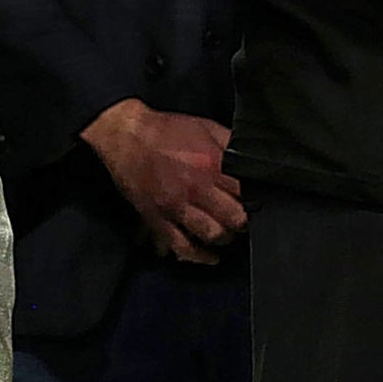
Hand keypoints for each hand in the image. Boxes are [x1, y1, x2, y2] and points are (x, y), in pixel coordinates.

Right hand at [82, 99, 245, 263]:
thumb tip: (250, 159)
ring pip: (212, 235)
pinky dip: (199, 256)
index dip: (255, 198)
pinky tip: (210, 256)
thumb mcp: (205, 126)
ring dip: (225, 237)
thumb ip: (230, 144)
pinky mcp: (158, 219)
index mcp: (210, 163)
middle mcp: (196, 188)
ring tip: (227, 231)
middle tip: (243, 218)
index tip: (256, 200)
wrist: (126, 135)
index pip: (245, 192)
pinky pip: (182, 246)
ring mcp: (176, 206)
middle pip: (234, 219)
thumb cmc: (165, 130)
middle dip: (243, 221)